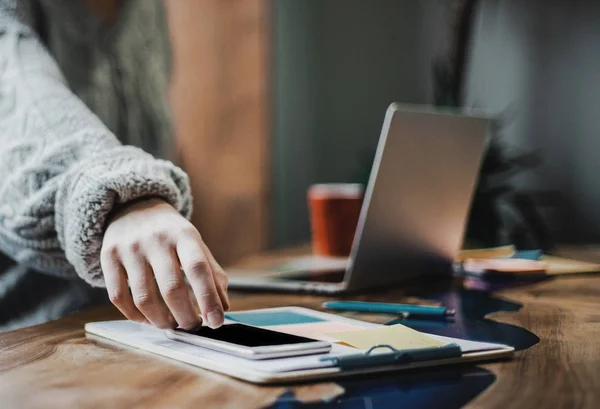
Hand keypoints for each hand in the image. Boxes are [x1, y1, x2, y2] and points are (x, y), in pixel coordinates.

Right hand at [100, 198, 228, 328]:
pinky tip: (147, 319)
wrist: (133, 206)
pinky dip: (135, 316)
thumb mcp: (196, 244)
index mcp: (183, 235)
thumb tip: (223, 307)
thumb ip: (212, 273)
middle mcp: (156, 239)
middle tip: (192, 326)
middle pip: (171, 288)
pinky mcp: (108, 257)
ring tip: (171, 324)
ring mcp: (129, 248)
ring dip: (161, 321)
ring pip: (144, 298)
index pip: (197, 268)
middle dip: (185, 316)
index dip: (208, 298)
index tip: (216, 321)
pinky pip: (118, 297)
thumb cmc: (171, 233)